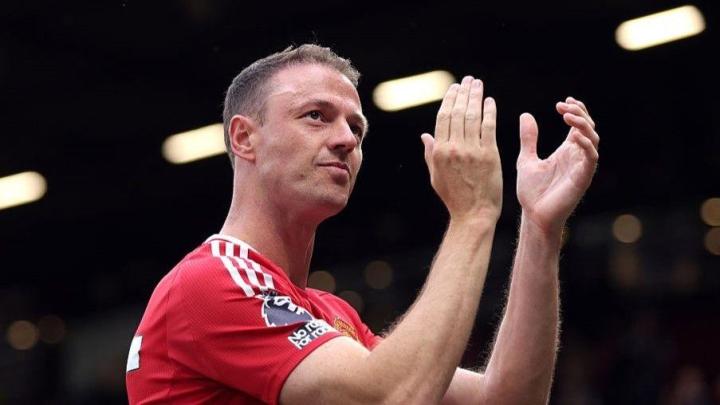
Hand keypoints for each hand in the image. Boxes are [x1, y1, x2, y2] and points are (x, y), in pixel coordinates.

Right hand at [421, 76, 501, 222]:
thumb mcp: (435, 176)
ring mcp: (472, 151)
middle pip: (458, 113)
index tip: (454, 88)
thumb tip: (425, 135)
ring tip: (478, 84)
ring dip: (475, 97)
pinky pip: (488, 127)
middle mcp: (454, 148)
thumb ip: (430, 153)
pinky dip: (489, 112)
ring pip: (473, 116)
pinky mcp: (489, 155)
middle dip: (462, 93)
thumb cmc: (454, 198)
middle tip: (467, 80)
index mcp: (439, 152)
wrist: (474, 214)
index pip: (443, 118)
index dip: (449, 100)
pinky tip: (490, 101)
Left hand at [516, 97, 598, 233]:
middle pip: (588, 127)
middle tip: (563, 107)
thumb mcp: (526, 159)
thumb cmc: (532, 192)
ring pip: (593, 139)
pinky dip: (586, 144)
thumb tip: (525, 115)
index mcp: (566, 151)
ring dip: (583, 125)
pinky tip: (573, 135)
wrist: (534, 215)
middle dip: (579, 114)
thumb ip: (529, 139)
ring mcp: (581, 166)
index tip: (562, 103)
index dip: (575, 111)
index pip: (578, 125)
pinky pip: (591, 157)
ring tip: (567, 116)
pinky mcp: (583, 177)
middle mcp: (577, 156)